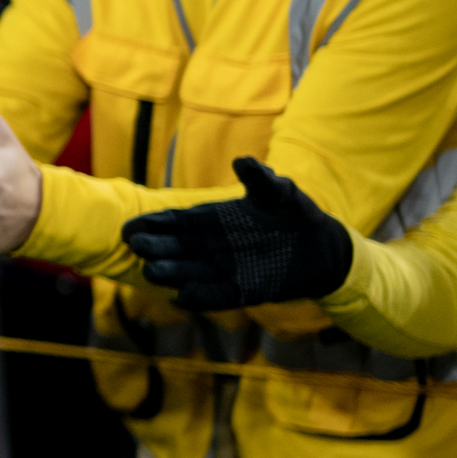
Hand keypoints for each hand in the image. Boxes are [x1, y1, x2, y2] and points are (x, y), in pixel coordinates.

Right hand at [122, 157, 354, 312]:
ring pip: (191, 272)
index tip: (130, 228)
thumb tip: (241, 160)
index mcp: (214, 220)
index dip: (153, 225)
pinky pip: (218, 296)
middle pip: (178, 248)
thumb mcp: (280, 193)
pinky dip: (201, 297)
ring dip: (172, 274)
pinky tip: (184, 297)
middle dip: (156, 248)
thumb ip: (260, 179)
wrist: (325, 249)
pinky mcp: (244, 291)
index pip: (176, 222)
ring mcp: (226, 270)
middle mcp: (213, 246)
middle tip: (137, 247)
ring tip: (151, 272)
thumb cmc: (298, 215)